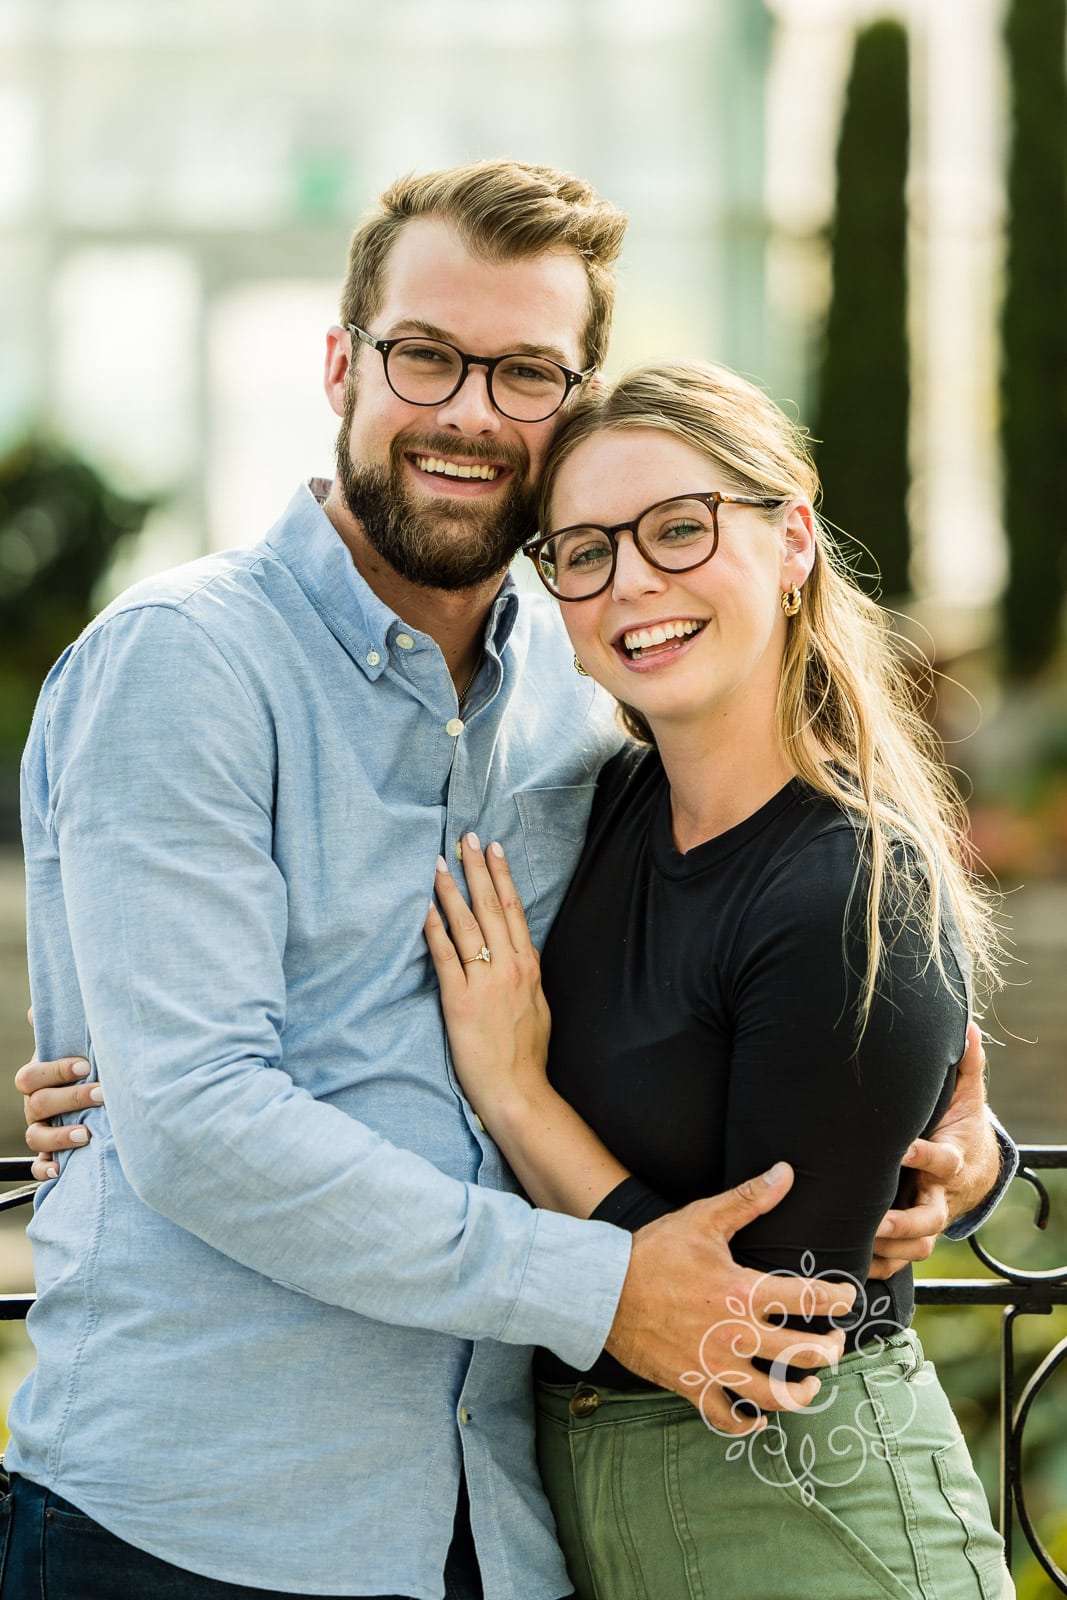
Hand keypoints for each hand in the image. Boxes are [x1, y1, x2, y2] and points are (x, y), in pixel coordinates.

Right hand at [15, 1011, 101, 1179]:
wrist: (106, 1096)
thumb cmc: (91, 1065)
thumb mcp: (81, 1045)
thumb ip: (67, 1028)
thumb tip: (37, 1008)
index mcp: (39, 1078)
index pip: (31, 1076)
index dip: (55, 1071)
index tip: (85, 1066)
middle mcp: (36, 1104)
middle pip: (38, 1103)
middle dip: (71, 1098)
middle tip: (102, 1094)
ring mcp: (42, 1129)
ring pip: (35, 1135)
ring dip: (58, 1136)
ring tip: (86, 1135)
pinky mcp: (51, 1153)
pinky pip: (37, 1166)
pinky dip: (44, 1168)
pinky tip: (60, 1169)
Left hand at [424, 834, 550, 1123]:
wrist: (518, 1090)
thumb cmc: (527, 1054)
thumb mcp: (538, 1006)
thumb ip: (527, 975)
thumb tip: (520, 954)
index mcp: (529, 967)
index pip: (513, 910)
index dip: (502, 877)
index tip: (493, 850)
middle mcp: (509, 967)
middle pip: (491, 907)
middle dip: (477, 869)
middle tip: (466, 838)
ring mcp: (485, 982)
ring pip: (467, 924)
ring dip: (451, 890)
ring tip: (438, 863)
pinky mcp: (460, 1001)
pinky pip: (445, 956)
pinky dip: (434, 929)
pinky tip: (424, 908)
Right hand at [606, 1163, 854, 1432]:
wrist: (603, 1290)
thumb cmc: (654, 1252)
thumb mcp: (703, 1219)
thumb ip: (748, 1199)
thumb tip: (786, 1172)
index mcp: (743, 1291)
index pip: (809, 1298)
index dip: (837, 1298)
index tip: (846, 1297)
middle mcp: (736, 1334)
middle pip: (802, 1353)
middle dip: (828, 1350)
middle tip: (834, 1343)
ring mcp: (714, 1365)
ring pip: (773, 1395)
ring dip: (800, 1392)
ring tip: (810, 1384)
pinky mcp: (691, 1384)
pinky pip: (725, 1418)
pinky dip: (745, 1423)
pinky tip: (758, 1418)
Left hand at [870, 1021, 994, 1278]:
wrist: (978, 1169)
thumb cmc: (961, 1126)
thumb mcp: (966, 1095)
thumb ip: (966, 1064)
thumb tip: (967, 1025)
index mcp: (952, 1160)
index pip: (941, 1161)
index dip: (923, 1156)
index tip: (901, 1148)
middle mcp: (940, 1195)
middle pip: (929, 1218)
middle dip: (902, 1221)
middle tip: (873, 1218)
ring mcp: (928, 1219)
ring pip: (915, 1248)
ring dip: (887, 1250)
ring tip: (854, 1246)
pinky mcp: (914, 1236)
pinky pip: (899, 1261)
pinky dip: (879, 1266)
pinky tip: (850, 1264)